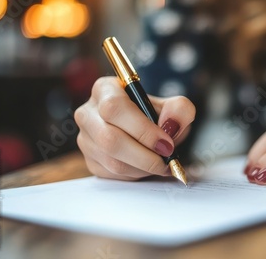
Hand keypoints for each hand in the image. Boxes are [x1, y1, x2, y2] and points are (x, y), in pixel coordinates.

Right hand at [75, 76, 195, 180]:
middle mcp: (88, 113)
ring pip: (111, 161)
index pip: (114, 108)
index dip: (142, 129)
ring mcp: (86, 139)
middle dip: (144, 155)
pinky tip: (147, 166)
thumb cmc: (157, 115)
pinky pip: (112, 174)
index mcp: (105, 90)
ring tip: (162, 163)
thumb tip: (170, 124)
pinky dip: (135, 174)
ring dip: (142, 167)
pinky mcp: (90, 161)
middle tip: (167, 159)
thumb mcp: (173, 106)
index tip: (166, 143)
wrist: (150, 132)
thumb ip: (179, 110)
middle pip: (109, 139)